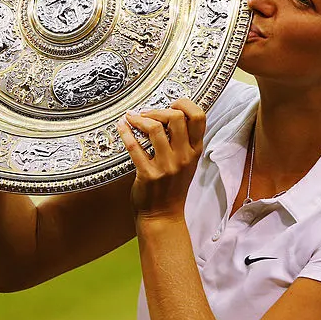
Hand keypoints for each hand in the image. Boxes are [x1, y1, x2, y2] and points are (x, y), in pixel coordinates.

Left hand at [115, 99, 205, 221]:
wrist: (163, 216)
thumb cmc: (172, 187)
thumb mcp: (187, 162)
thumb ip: (182, 140)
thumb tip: (166, 113)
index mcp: (195, 150)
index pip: (199, 116)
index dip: (184, 104)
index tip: (170, 104)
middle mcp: (184, 157)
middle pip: (176, 117)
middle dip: (158, 109)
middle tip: (146, 113)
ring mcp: (167, 166)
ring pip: (154, 128)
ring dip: (139, 119)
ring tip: (132, 119)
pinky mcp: (148, 175)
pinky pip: (134, 147)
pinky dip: (125, 132)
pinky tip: (121, 126)